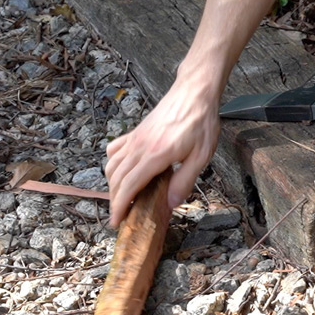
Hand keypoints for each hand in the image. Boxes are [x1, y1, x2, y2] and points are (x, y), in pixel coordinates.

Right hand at [104, 76, 220, 226]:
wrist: (195, 92)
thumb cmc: (202, 122)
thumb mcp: (201, 156)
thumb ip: (185, 180)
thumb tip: (170, 204)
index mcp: (155, 155)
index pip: (128, 186)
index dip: (119, 206)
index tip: (117, 222)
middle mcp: (139, 147)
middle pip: (116, 179)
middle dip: (115, 201)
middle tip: (121, 216)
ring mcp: (135, 138)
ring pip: (112, 165)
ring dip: (113, 184)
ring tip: (122, 198)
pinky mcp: (136, 131)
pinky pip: (115, 150)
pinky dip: (113, 164)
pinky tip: (122, 171)